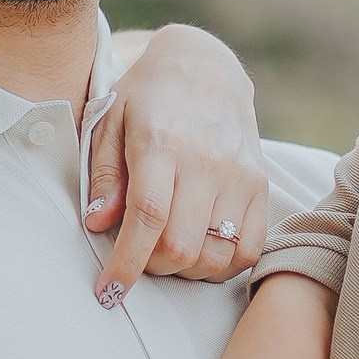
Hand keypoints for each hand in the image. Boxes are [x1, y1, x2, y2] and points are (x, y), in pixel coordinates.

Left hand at [83, 25, 267, 297]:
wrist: (205, 67)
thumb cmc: (147, 97)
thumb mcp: (110, 121)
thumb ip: (104, 174)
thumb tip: (98, 223)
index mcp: (162, 143)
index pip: (148, 217)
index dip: (127, 263)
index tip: (109, 290)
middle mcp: (207, 161)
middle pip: (182, 246)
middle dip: (153, 267)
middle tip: (138, 256)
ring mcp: (240, 174)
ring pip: (216, 255)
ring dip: (186, 270)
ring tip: (168, 251)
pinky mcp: (261, 185)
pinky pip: (250, 248)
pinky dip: (223, 265)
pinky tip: (201, 252)